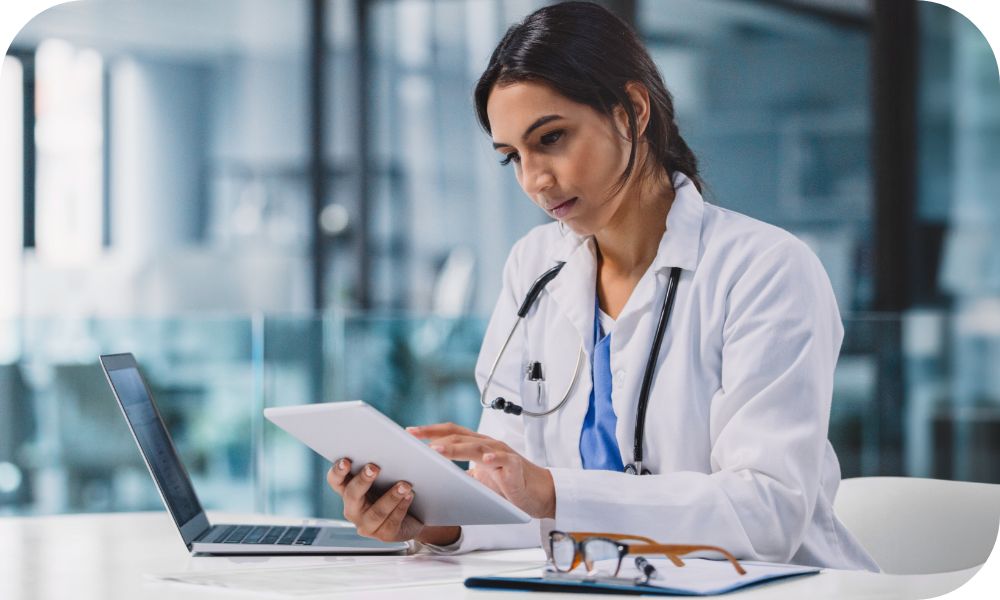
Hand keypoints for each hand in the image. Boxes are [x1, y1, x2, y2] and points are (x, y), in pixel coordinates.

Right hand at [326, 458, 460, 545]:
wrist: (416, 514)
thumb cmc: (395, 486)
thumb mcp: (386, 473)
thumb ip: (381, 460)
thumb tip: (387, 441)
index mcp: (348, 490)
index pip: (335, 480)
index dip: (338, 471)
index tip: (346, 460)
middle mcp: (353, 509)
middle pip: (352, 495)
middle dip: (363, 481)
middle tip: (374, 467)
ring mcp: (367, 525)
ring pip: (376, 513)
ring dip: (390, 496)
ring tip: (405, 484)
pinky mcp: (384, 535)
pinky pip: (392, 522)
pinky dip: (402, 507)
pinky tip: (410, 495)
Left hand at [406, 423, 554, 518]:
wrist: (539, 493)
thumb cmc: (508, 483)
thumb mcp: (479, 478)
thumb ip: (460, 474)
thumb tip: (435, 477)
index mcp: (478, 445)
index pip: (451, 432)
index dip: (430, 431)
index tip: (409, 432)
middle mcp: (488, 444)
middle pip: (458, 436)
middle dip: (434, 436)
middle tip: (413, 439)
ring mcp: (502, 453)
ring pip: (476, 446)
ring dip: (455, 448)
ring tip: (436, 450)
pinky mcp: (515, 466)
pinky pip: (504, 459)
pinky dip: (494, 458)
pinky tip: (485, 460)